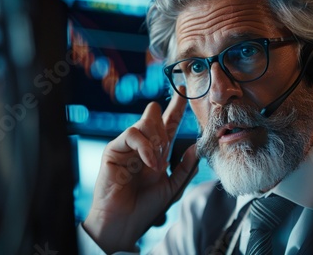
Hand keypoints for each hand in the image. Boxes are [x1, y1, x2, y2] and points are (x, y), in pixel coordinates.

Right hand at [84, 90, 198, 252]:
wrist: (125, 222)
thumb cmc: (146, 207)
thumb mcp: (173, 187)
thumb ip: (185, 167)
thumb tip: (197, 146)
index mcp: (157, 152)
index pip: (168, 124)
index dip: (176, 108)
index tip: (184, 91)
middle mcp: (142, 146)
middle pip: (155, 117)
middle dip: (168, 120)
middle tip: (168, 140)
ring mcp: (127, 146)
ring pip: (145, 123)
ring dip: (158, 141)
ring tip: (158, 163)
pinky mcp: (114, 149)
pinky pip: (132, 134)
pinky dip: (145, 147)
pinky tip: (150, 163)